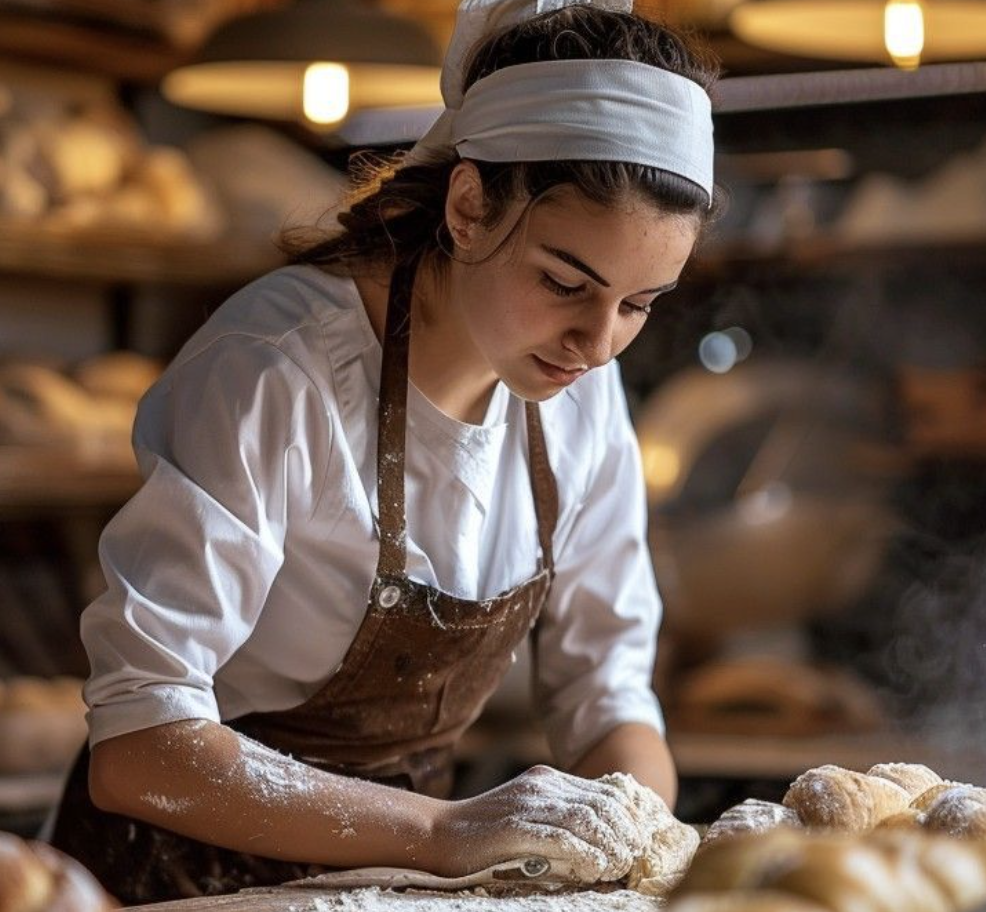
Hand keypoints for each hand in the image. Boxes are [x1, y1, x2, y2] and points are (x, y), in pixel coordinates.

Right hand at [427, 765, 646, 882]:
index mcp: (547, 779)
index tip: (639, 841)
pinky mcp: (515, 826)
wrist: (439, 832)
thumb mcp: (529, 812)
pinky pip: (560, 837)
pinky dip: (584, 853)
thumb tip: (604, 839)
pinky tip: (596, 867)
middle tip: (634, 856)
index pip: (603, 792)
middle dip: (624, 832)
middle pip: (600, 804)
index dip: (627, 817)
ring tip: (620, 865)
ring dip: (609, 844)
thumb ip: (560, 816)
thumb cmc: (486, 832)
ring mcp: (528, 803)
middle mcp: (542, 785)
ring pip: (585, 819)